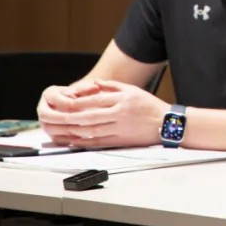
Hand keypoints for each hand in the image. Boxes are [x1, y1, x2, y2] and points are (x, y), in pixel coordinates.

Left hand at [37, 80, 168, 147]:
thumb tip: (93, 83)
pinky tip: (74, 140)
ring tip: (61, 129)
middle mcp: (120, 114)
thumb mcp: (133, 90)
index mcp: (123, 99)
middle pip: (91, 116)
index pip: (96, 100)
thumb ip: (112, 86)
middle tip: (57, 118)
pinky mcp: (121, 141)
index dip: (79, 102)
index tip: (66, 103)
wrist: (167, 124)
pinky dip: (84, 142)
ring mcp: (120, 129)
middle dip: (72, 118)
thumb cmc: (150, 106)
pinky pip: (99, 142)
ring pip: (92, 131)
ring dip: (75, 131)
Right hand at [37, 81, 103, 144]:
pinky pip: (55, 139)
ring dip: (65, 130)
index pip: (57, 100)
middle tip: (79, 121)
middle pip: (46, 115)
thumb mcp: (84, 89)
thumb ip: (88, 89)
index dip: (69, 104)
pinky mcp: (50, 133)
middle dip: (63, 119)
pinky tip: (81, 138)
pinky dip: (67, 139)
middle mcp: (43, 108)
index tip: (83, 108)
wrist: (79, 105)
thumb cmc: (83, 95)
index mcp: (49, 94)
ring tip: (81, 130)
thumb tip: (96, 87)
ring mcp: (44, 122)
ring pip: (49, 128)